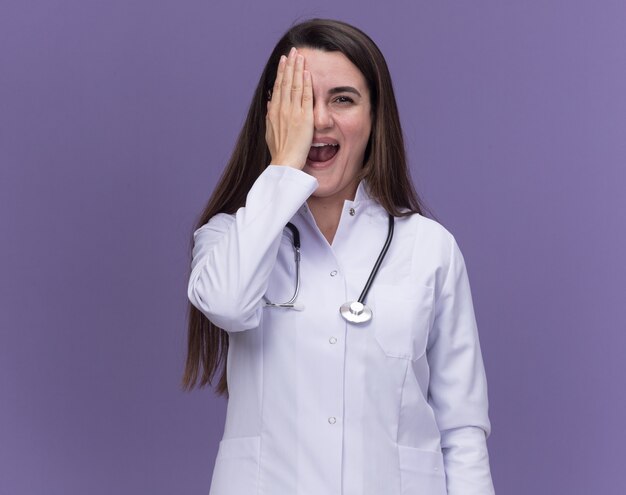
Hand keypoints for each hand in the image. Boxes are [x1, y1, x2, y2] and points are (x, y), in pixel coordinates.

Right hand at [265, 47, 313, 169]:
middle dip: (289, 65)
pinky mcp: (304, 118)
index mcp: (273, 112)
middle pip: (285, 82)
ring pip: (294, 85)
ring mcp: (292, 112)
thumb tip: (270, 103)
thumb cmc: (279, 151)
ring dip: (297, 69)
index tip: (284, 61)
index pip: (277, 87)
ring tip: (300, 55)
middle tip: (292, 51)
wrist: (284, 162)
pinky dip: (305, 83)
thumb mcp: (270, 132)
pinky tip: (307, 72)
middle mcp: (281, 109)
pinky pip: (305, 96)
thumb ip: (270, 116)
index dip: (281, 72)